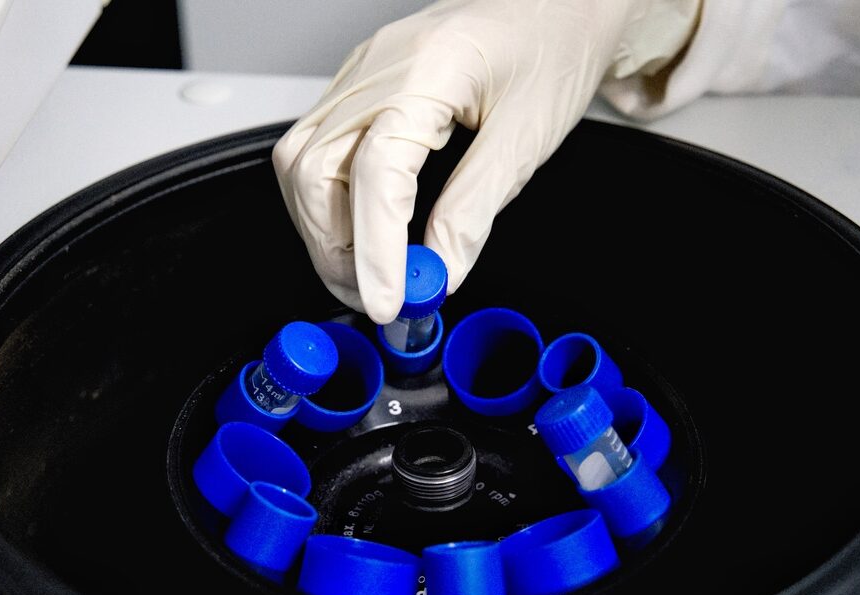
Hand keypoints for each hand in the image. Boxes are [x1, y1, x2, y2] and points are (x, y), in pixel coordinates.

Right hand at [273, 0, 698, 322]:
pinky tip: (361, 227)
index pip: (375, 170)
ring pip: (301, 161)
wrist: (558, 3)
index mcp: (427, 70)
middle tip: (375, 295)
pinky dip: (329, 200)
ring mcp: (363, 73)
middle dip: (334, 246)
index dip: (375, 247)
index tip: (387, 301)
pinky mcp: (362, 85)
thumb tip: (438, 272)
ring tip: (366, 271)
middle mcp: (379, 67)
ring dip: (323, 229)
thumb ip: (473, 212)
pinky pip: (316, 147)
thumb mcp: (525, 140)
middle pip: (312, 168)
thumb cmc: (552, 48)